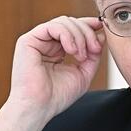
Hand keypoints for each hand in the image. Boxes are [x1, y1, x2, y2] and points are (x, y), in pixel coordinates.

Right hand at [0, 16, 104, 130]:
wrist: (39, 108)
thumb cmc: (57, 96)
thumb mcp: (83, 73)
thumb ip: (93, 55)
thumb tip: (101, 35)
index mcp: (57, 50)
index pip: (74, 29)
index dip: (89, 25)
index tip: (102, 27)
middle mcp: (46, 43)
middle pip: (71, 23)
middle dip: (88, 33)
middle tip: (95, 49)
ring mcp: (37, 41)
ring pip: (64, 22)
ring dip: (79, 36)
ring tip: (82, 55)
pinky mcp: (28, 41)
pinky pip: (53, 26)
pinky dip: (68, 35)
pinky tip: (72, 50)